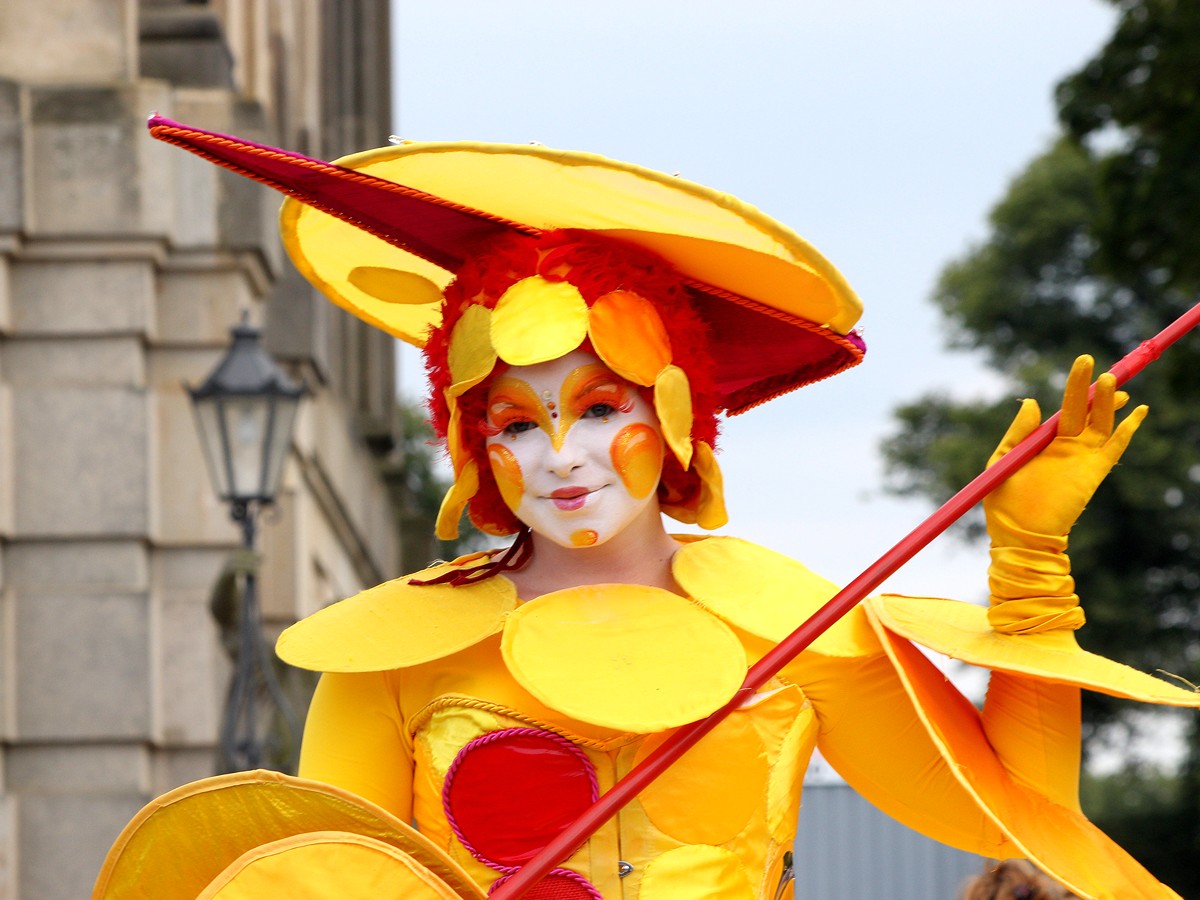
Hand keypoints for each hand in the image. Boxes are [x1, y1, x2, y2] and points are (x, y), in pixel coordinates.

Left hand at [983, 355, 1147, 544]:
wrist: (1019, 536)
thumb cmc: (1005, 504)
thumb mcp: (1004, 461)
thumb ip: (1018, 432)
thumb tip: (1032, 401)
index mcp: (1044, 440)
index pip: (1065, 406)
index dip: (1076, 385)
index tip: (1085, 362)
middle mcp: (1066, 446)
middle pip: (1085, 409)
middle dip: (1092, 385)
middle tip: (1092, 360)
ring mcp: (1082, 458)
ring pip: (1101, 423)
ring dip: (1108, 402)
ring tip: (1111, 380)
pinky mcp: (1094, 473)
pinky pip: (1115, 447)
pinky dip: (1128, 429)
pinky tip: (1139, 412)